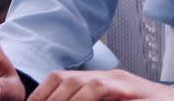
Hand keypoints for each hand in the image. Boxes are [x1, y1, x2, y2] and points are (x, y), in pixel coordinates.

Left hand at [29, 69, 173, 100]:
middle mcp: (108, 76)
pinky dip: (85, 100)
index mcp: (100, 80)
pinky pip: (100, 90)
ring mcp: (121, 81)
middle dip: (48, 99)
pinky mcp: (131, 89)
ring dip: (64, 100)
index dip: (42, 94)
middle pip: (66, 79)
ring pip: (83, 85)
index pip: (61, 78)